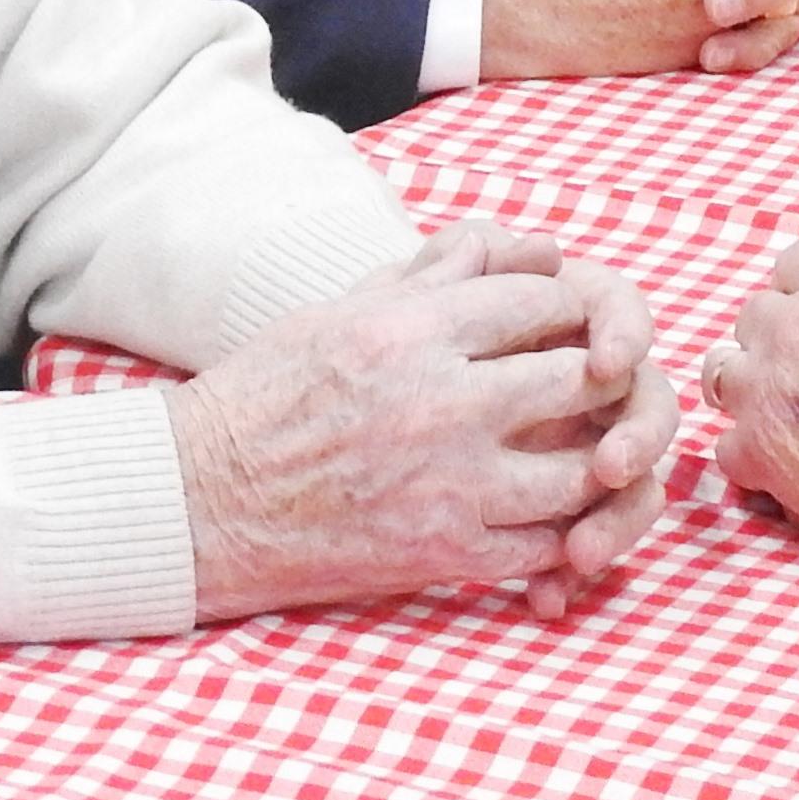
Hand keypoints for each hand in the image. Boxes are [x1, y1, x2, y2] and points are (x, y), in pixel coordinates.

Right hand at [172, 221, 675, 620]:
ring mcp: (449, 486)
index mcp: (414, 332)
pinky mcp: (442, 554)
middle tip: (598, 385)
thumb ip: (438, 274)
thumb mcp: (344, 310)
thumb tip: (521, 245)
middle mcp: (443, 404)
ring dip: (595, 463)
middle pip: (578, 380)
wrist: (200, 502)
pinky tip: (556, 520)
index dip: (569, 305)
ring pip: (580, 474)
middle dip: (598, 379)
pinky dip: (563, 537)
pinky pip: (543, 548)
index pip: (543, 299)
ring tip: (589, 453)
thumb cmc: (266, 393)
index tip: (569, 318)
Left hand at [702, 233, 798, 559]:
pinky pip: (728, 445)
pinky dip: (752, 454)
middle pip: (756, 315)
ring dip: (751, 386)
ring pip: (724, 373)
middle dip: (779, 335)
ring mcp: (768, 391)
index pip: (796, 261)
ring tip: (780, 410)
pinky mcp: (758, 451)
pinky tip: (784, 463)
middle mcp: (793, 328)